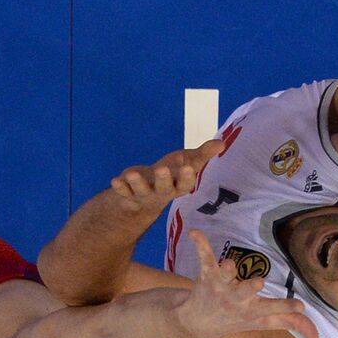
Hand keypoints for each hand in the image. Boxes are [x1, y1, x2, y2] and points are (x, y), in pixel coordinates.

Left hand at [108, 139, 222, 213]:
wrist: (149, 190)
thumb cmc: (174, 173)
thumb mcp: (189, 162)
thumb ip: (203, 154)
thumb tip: (222, 142)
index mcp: (180, 185)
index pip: (186, 184)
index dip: (187, 177)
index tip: (188, 168)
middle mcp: (164, 193)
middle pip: (165, 189)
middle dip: (163, 180)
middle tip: (162, 169)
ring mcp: (146, 195)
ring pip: (142, 191)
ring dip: (137, 183)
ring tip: (131, 173)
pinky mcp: (130, 194)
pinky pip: (125, 192)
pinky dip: (120, 187)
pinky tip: (115, 180)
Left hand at [171, 231, 318, 337]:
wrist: (195, 325)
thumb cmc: (235, 319)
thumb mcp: (261, 322)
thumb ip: (288, 323)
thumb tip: (316, 336)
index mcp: (253, 311)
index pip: (273, 310)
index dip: (286, 307)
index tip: (300, 306)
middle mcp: (237, 300)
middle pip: (245, 292)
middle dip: (250, 288)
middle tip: (257, 283)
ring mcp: (221, 288)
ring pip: (224, 276)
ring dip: (226, 270)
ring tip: (227, 263)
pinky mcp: (207, 276)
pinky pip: (204, 259)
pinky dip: (200, 246)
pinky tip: (195, 233)